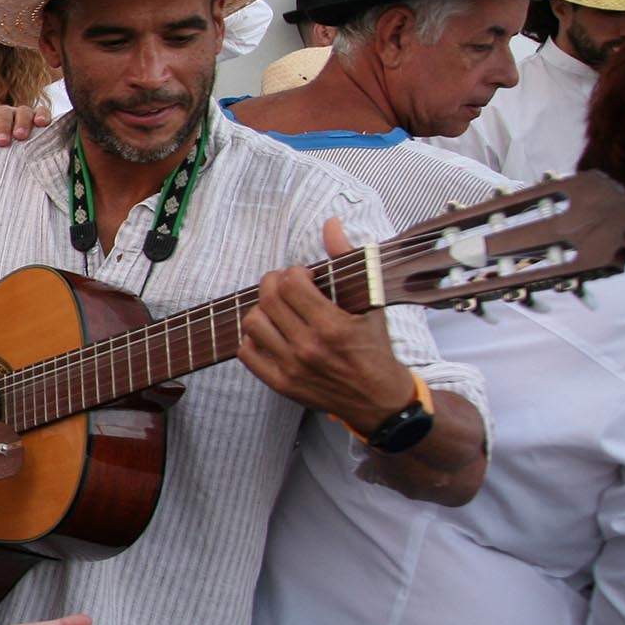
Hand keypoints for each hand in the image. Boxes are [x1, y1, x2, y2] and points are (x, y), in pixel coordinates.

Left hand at [0, 103, 53, 147]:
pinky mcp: (39, 118)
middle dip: (1, 126)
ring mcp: (22, 115)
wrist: (11, 163)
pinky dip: (42, 115)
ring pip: (22, 110)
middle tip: (1, 142)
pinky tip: (42, 124)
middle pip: (1, 112)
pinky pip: (42, 111)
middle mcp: (3, 114)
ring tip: (21, 137)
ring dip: (22, 122)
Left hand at [238, 218, 412, 429]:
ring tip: (279, 310)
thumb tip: (331, 224)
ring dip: (263, 310)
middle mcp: (309, 347)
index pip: (290, 284)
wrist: (379, 400)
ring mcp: (291, 367)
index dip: (294, 272)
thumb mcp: (371, 304)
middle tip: (286, 286)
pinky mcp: (280, 384)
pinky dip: (252, 338)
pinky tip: (271, 332)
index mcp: (333, 326)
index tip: (306, 276)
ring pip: (253, 323)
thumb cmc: (376, 348)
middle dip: (274, 283)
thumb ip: (348, 261)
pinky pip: (246, 353)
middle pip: (267, 299)